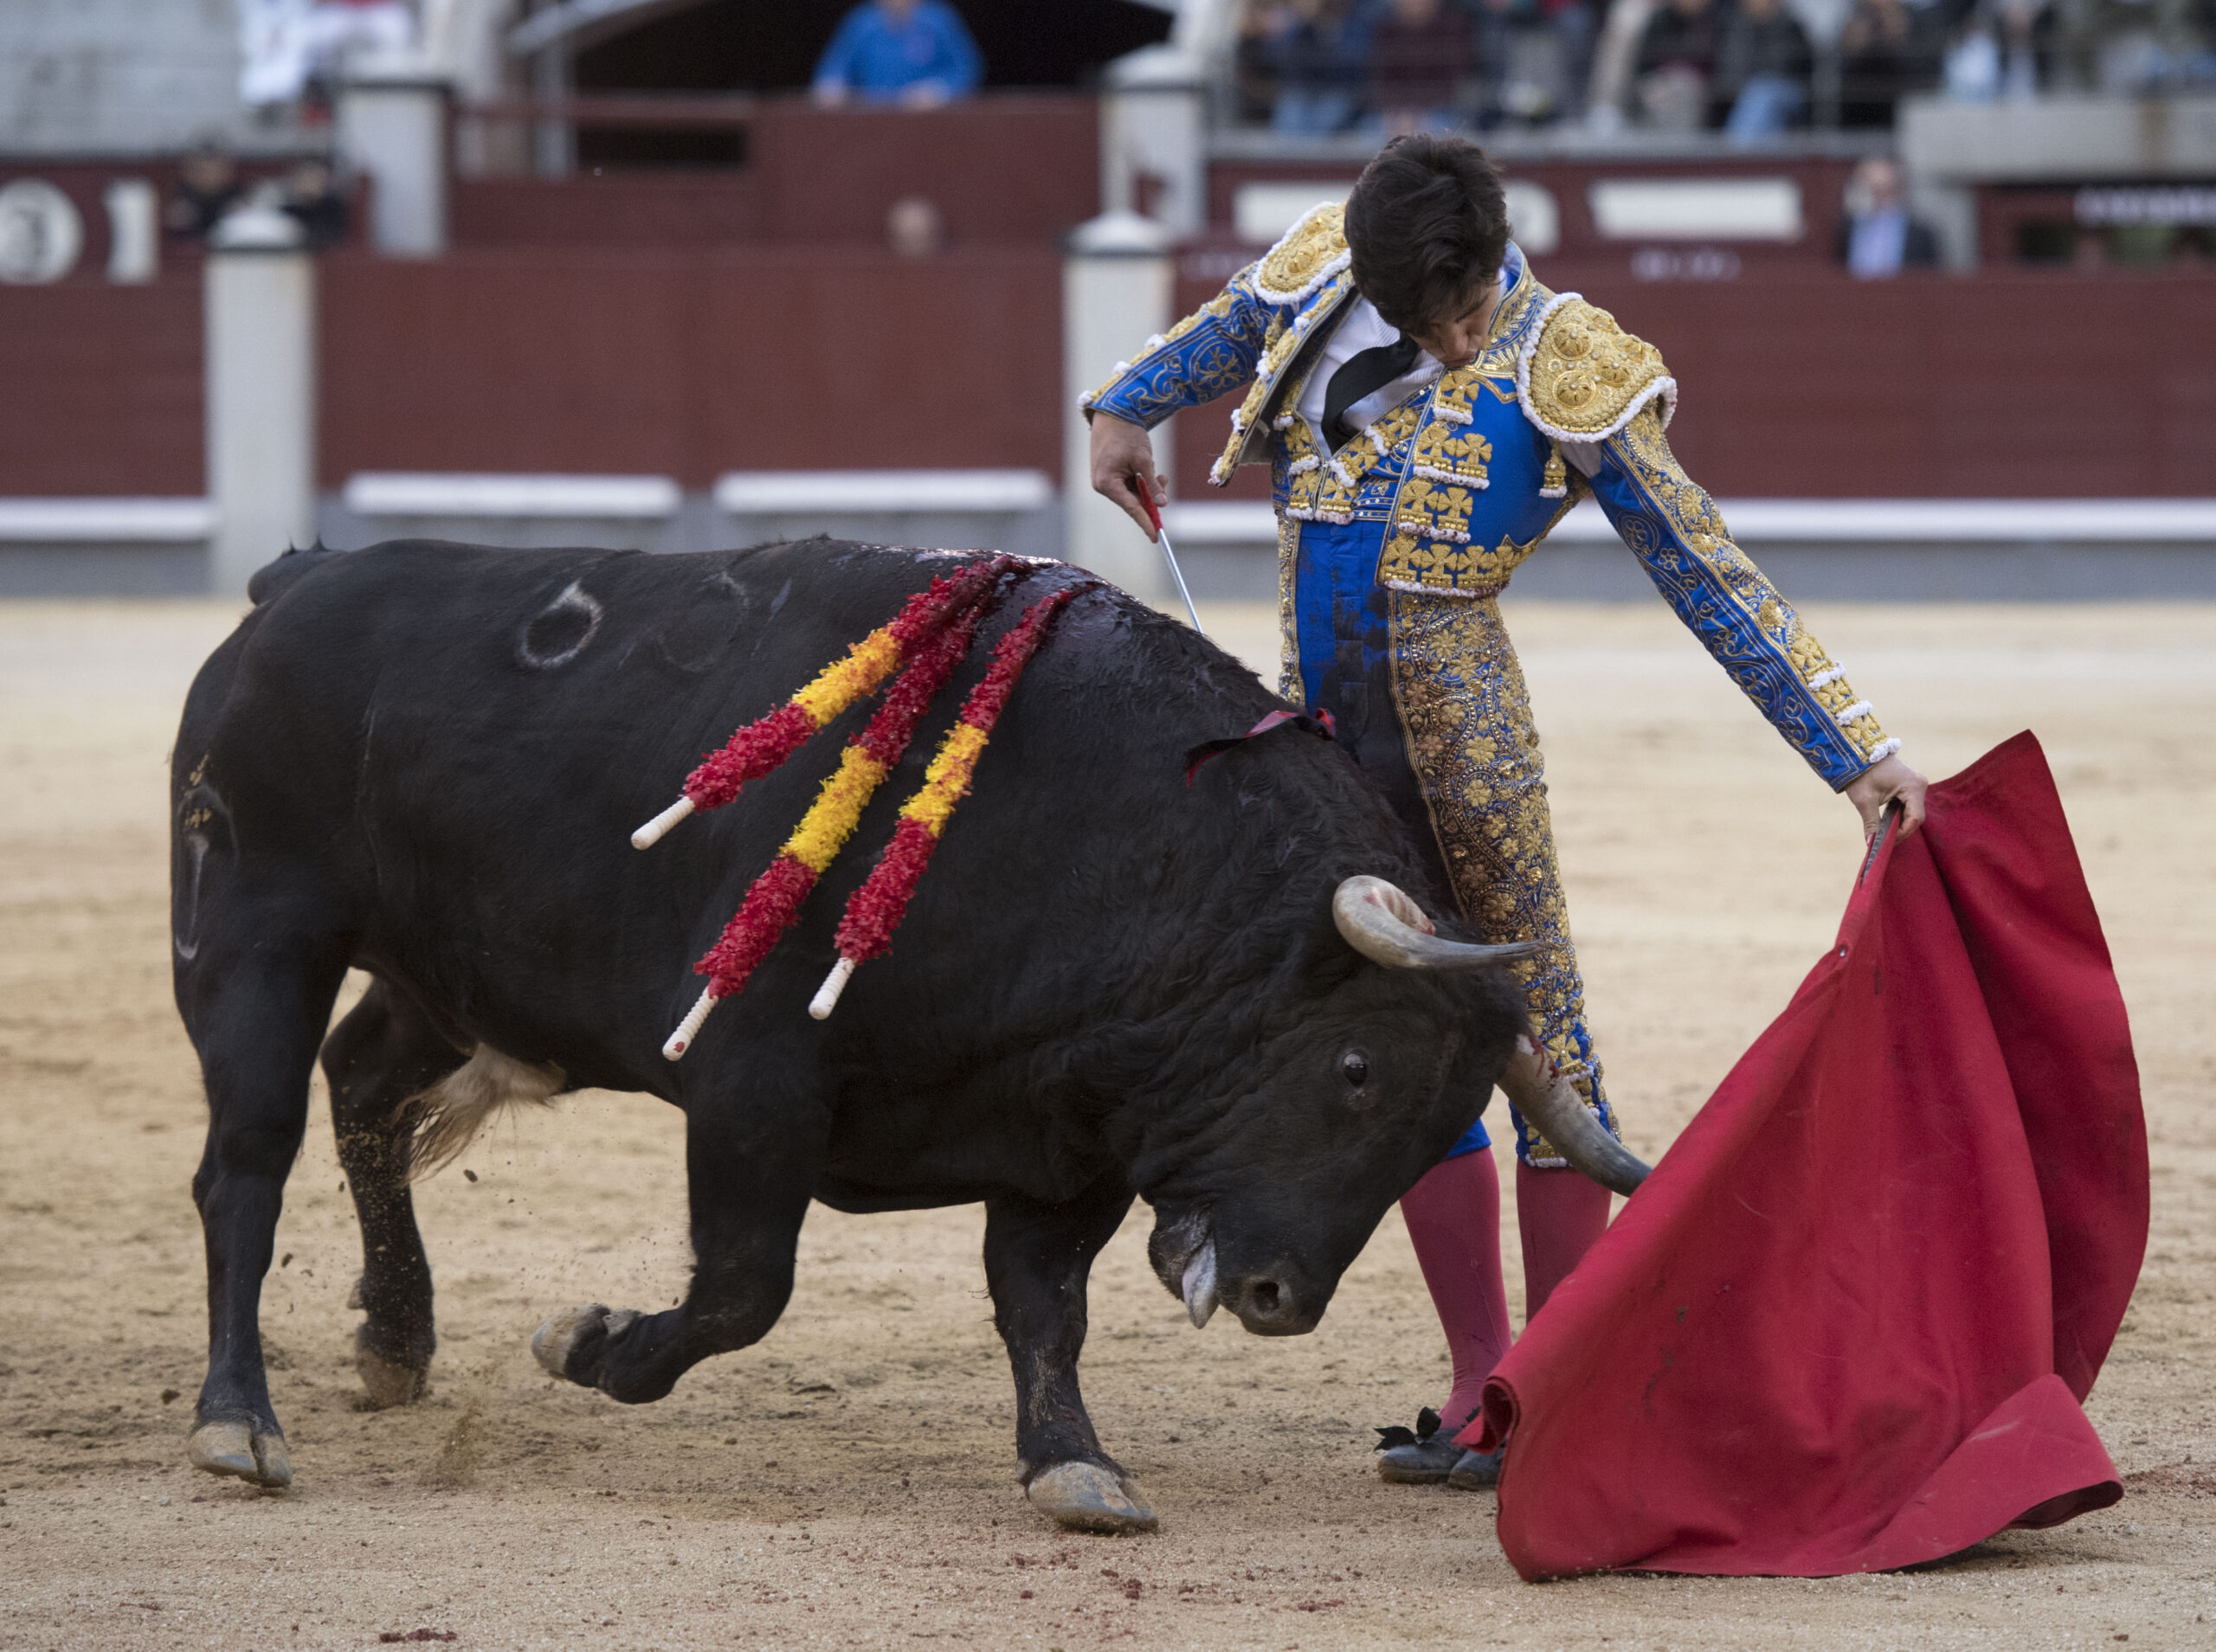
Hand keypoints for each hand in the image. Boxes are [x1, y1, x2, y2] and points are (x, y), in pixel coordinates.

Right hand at [1089, 412, 1165, 540]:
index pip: (1131, 508)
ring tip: (1157, 472)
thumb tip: (1163, 504)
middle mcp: (1103, 485)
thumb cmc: (1127, 434)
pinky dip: (1141, 481)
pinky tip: (1149, 469)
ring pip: (1132, 494)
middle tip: (1164, 482)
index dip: (1146, 522)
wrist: (1114, 413)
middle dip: (1151, 497)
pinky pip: (1128, 486)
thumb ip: (1152, 484)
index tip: (1156, 537)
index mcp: (1107, 483)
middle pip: (1132, 502)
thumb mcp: (1143, 460)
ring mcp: (1105, 480)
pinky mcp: (1110, 475)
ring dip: (1148, 487)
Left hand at [1844, 752, 1928, 838]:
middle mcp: (1920, 784)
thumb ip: (1871, 823)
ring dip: (1900, 823)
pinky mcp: (1910, 784)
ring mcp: (1916, 783)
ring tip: (1885, 833)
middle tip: (1885, 840)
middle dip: (1901, 829)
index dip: (1902, 832)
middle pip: (1915, 816)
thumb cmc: (1860, 774)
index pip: (1915, 818)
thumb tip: (1871, 844)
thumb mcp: (1864, 800)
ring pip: (1913, 811)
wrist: (1857, 753)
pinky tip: (1887, 822)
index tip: (1887, 842)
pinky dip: (1899, 815)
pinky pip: (1909, 805)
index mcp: (1913, 786)